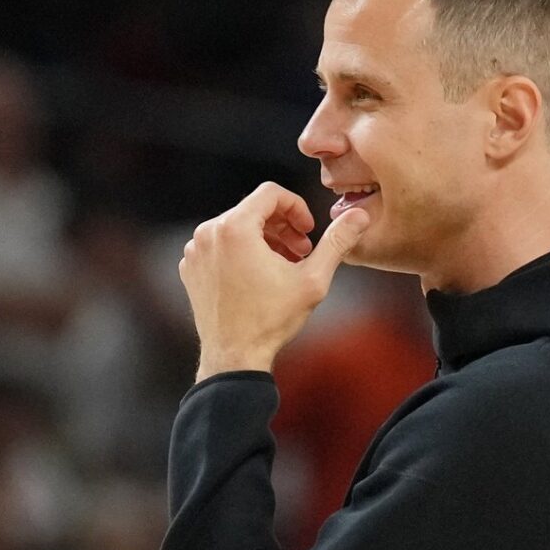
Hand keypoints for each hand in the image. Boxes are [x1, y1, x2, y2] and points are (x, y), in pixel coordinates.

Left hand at [179, 182, 369, 380]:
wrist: (234, 356)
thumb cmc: (270, 320)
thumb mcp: (312, 279)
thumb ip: (336, 242)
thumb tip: (359, 217)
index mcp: (234, 228)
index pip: (270, 193)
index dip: (296, 207)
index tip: (308, 230)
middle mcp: (208, 233)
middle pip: (252, 210)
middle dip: (282, 226)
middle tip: (301, 251)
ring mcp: (195, 251)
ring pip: (236, 227)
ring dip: (263, 239)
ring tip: (283, 264)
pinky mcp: (190, 267)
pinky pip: (219, 245)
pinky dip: (241, 252)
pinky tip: (259, 276)